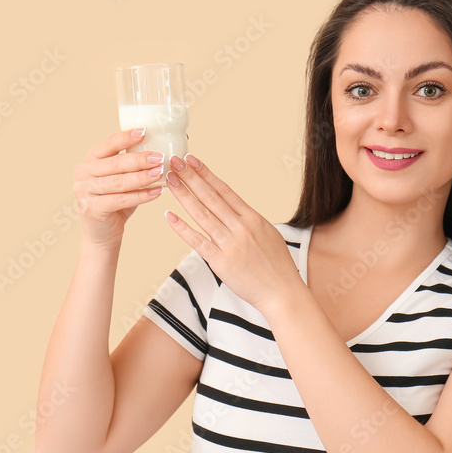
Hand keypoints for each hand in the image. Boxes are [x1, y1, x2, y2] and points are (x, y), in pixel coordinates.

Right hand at [72, 128, 166, 248]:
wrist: (102, 233)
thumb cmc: (115, 202)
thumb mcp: (122, 179)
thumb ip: (134, 165)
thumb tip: (163, 147)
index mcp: (90, 160)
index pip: (109, 144)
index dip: (126, 137)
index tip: (145, 131)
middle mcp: (84, 173)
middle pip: (115, 163)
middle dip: (139, 159)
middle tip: (160, 157)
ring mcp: (85, 191)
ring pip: (118, 182)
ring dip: (142, 177)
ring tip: (160, 173)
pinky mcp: (92, 208)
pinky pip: (121, 200)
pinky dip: (141, 196)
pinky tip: (156, 192)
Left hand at [163, 154, 304, 311]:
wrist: (282, 292)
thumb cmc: (277, 266)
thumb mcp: (269, 234)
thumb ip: (249, 222)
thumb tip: (235, 211)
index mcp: (253, 218)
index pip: (225, 190)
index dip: (206, 174)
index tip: (193, 160)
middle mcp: (241, 227)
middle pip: (211, 197)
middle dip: (191, 178)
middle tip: (175, 162)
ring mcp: (230, 244)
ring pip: (202, 214)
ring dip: (184, 196)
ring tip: (170, 181)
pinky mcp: (221, 262)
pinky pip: (198, 242)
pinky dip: (182, 228)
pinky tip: (170, 216)